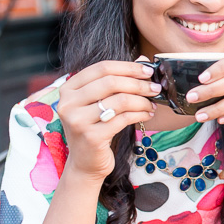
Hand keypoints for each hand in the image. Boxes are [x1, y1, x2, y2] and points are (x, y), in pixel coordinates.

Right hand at [55, 60, 159, 179]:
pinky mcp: (91, 137)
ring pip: (120, 100)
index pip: (101, 68)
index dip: (128, 67)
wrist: (86, 163)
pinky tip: (148, 114)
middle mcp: (68, 103)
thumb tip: (142, 60)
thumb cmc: (96, 128)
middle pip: (111, 82)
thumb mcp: (101, 102)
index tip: (148, 70)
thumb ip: (117, 81)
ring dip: (142, 101)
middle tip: (156, 88)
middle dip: (138, 84)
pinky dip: (140, 114)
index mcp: (68, 89)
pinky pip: (123, 118)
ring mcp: (77, 120)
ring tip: (152, 104)